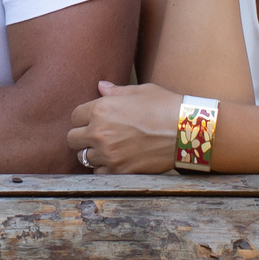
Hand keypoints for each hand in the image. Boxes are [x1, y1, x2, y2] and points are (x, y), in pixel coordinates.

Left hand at [66, 80, 183, 173]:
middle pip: (72, 139)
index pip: (74, 116)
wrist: (186, 132)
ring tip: (108, 148)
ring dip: (92, 153)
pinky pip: (98, 172)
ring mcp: (108, 154)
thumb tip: (100, 86)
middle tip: (96, 136)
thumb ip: (115, 91)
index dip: (83, 118)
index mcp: (100, 109)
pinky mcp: (119, 171)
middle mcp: (99, 133)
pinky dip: (104, 168)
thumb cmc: (165, 106)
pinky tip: (116, 160)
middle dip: (82, 137)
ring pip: (83, 157)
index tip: (92, 120)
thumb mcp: (140, 91)